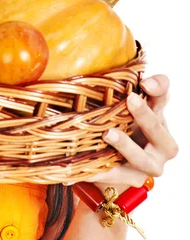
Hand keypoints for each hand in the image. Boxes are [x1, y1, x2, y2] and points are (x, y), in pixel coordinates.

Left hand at [70, 74, 178, 190]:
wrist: (119, 162)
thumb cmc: (122, 124)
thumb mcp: (120, 104)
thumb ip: (116, 87)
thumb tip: (96, 67)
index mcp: (158, 117)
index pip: (163, 98)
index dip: (158, 88)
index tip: (145, 82)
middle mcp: (161, 143)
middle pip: (159, 131)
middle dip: (146, 116)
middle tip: (131, 99)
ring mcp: (150, 164)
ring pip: (143, 159)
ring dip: (126, 145)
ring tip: (108, 134)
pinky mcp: (133, 179)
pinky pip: (117, 176)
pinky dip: (100, 171)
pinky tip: (83, 167)